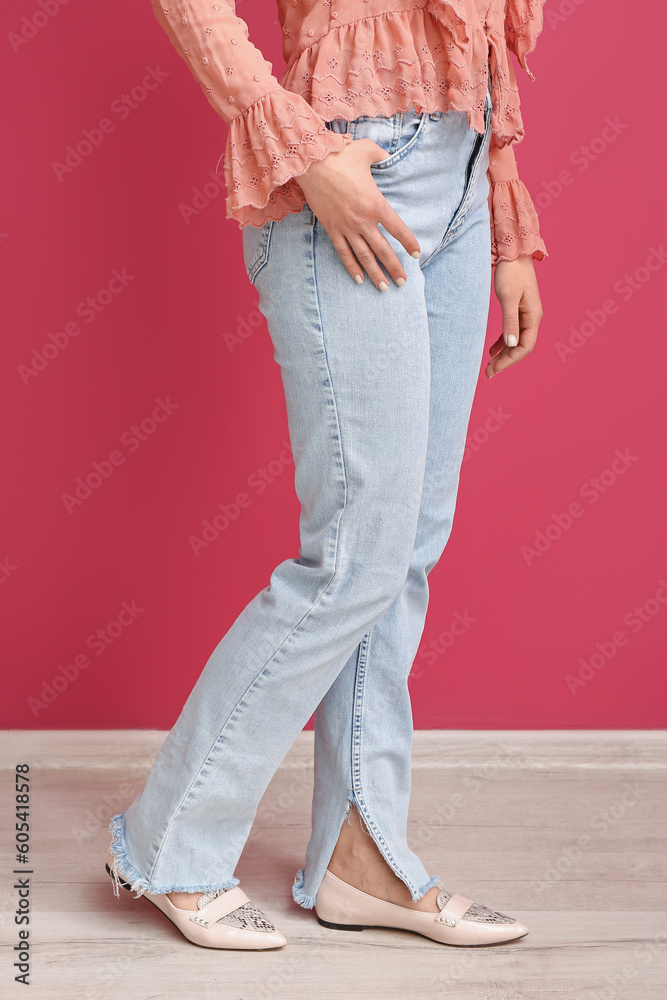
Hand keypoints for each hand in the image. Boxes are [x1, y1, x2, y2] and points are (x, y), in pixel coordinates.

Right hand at [294, 140, 420, 289]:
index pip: (398, 229)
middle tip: (403, 282)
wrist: (312, 163)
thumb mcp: (367, 151)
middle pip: (383, 250)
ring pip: (364, 256)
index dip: (409, 242)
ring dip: (375, 273)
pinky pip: (343, 252)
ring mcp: (346, 227)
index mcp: (376, 204)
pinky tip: (358, 279)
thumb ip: (381, 156)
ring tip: (383, 287)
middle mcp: (363, 220)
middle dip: (394, 268)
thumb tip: (388, 156)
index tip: (417, 254)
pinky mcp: (332, 229)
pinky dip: (351, 267)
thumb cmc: (340, 155)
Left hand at [485, 255, 543, 377]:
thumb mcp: (508, 298)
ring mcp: (526, 314)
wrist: (514, 252)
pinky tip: (492, 351)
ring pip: (516, 341)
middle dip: (505, 361)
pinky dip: (502, 343)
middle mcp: (533, 318)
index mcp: (533, 316)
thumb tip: (511, 344)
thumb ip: (510, 321)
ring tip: (489, 366)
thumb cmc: (511, 272)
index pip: (525, 346)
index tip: (494, 370)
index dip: (510, 360)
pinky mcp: (518, 309)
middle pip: (520, 346)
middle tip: (488, 373)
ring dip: (503, 354)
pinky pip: (512, 331)